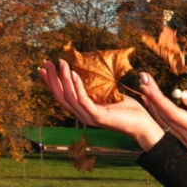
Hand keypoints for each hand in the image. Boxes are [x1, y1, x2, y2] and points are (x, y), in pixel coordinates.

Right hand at [39, 60, 164, 150]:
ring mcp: (89, 117)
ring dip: (64, 79)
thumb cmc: (128, 110)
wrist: (142, 124)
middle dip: (52, 79)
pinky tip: (74, 74)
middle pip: (61, 97)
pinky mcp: (98, 117)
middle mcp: (83, 115)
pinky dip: (77, 86)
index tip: (44, 68)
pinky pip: (83, 100)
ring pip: (70, 97)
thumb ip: (97, 88)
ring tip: (61, 63)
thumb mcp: (108, 95)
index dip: (52, 83)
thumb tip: (89, 72)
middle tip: (47, 63)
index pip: (62, 96)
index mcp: (84, 110)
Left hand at [138, 73, 186, 173]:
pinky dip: (160, 112)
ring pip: (165, 123)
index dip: (158, 99)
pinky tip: (155, 101)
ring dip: (153, 105)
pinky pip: (170, 125)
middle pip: (165, 118)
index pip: (173, 113)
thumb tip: (183, 94)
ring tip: (145, 87)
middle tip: (143, 79)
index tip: (148, 85)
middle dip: (152, 98)